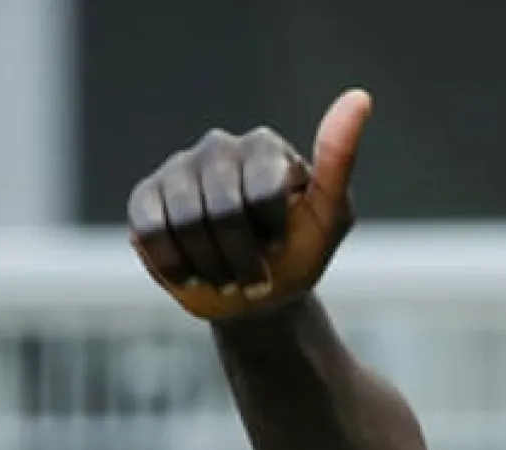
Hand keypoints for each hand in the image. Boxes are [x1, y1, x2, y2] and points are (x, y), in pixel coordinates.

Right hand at [127, 89, 372, 320]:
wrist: (256, 297)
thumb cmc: (298, 252)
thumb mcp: (331, 214)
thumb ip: (341, 159)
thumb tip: (359, 97)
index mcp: (265, 147)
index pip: (264, 189)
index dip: (271, 231)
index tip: (281, 247)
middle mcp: (218, 148)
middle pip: (223, 210)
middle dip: (242, 259)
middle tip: (255, 280)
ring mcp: (178, 170)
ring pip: (185, 222)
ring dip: (212, 267)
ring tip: (228, 279)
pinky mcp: (146, 197)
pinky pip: (150, 230)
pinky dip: (175, 264)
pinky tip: (193, 275)